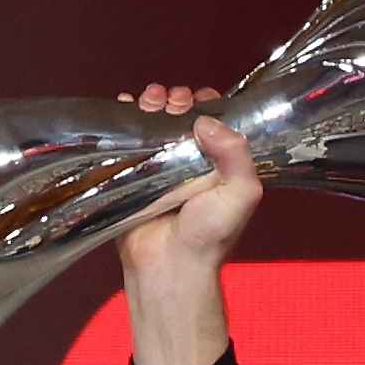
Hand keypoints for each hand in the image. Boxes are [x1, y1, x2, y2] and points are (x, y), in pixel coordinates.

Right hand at [114, 83, 260, 364]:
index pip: (214, 119)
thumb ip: (237, 156)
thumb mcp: (241, 194)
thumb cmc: (209, 234)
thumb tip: (205, 121)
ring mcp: (158, 166)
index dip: (205, 103)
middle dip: (175, 99)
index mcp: (218, 161)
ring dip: (150, 103)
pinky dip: (123, 116)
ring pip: (153, 121)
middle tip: (170, 104)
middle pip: (180, 114)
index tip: (197, 101)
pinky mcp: (130, 174)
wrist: (169, 265)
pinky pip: (126, 138)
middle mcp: (189, 160)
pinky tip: (124, 105)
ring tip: (147, 102)